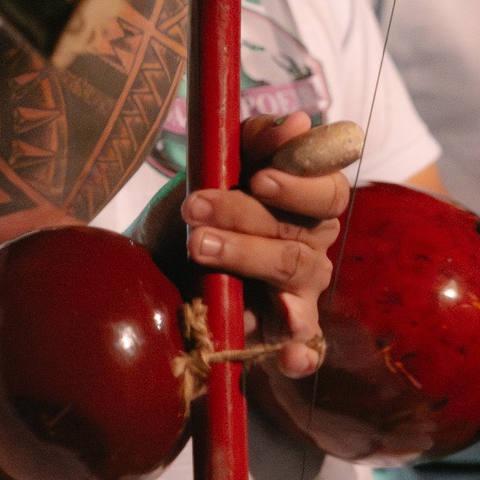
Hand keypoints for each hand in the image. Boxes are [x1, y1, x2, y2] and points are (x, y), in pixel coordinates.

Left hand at [143, 111, 346, 377]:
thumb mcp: (214, 165)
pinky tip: (290, 356)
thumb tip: (301, 124)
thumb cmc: (192, 210)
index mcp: (305, 202)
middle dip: (246, 218)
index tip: (258, 179)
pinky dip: (301, 350)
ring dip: (246, 256)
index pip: (330, 191)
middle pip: (303, 233)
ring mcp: (299, 292)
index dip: (301, 184)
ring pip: (294, 272)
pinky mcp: (279, 333)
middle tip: (195, 208)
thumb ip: (255, 141)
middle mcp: (310, 245)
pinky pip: (306, 344)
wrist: (148, 264)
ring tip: (196, 246)